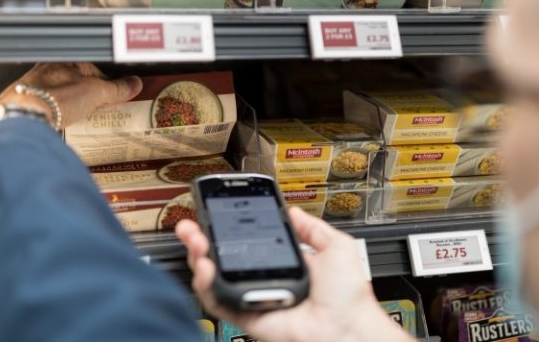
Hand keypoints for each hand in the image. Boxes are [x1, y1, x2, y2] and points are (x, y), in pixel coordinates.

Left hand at [0, 63, 142, 127]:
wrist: (24, 119)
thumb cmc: (55, 98)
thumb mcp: (96, 92)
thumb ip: (117, 89)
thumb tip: (134, 84)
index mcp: (64, 61)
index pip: (92, 69)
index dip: (107, 84)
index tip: (115, 96)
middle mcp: (46, 71)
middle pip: (76, 82)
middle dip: (89, 95)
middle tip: (101, 109)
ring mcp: (35, 88)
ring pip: (61, 95)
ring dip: (73, 105)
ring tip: (84, 119)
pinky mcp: (27, 105)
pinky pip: (49, 108)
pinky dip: (59, 115)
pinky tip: (64, 124)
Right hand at [176, 207, 412, 341]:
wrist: (346, 326)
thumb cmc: (347, 296)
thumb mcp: (335, 247)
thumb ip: (312, 228)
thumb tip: (295, 212)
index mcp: (282, 263)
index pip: (245, 243)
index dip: (226, 229)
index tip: (215, 214)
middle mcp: (263, 280)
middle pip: (222, 258)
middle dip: (202, 239)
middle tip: (192, 226)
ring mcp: (252, 298)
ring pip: (214, 279)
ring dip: (199, 258)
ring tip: (196, 242)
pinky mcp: (246, 316)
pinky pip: (218, 302)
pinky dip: (205, 285)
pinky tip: (205, 267)